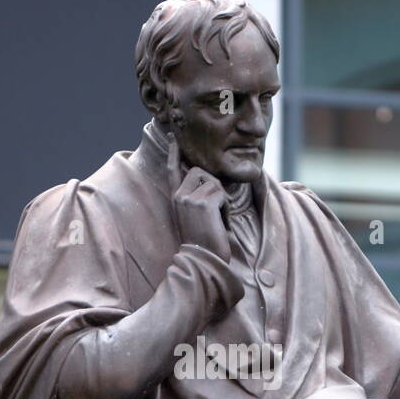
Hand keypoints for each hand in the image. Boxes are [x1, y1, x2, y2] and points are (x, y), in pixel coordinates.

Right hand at [168, 133, 231, 264]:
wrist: (203, 260)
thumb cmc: (203, 242)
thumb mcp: (195, 216)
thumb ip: (196, 197)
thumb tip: (208, 181)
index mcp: (175, 199)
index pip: (173, 170)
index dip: (174, 153)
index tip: (174, 138)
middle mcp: (179, 196)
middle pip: (199, 171)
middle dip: (213, 185)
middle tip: (217, 208)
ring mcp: (189, 198)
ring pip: (213, 182)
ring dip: (222, 200)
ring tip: (217, 219)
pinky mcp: (202, 203)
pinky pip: (222, 195)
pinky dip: (226, 209)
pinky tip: (220, 224)